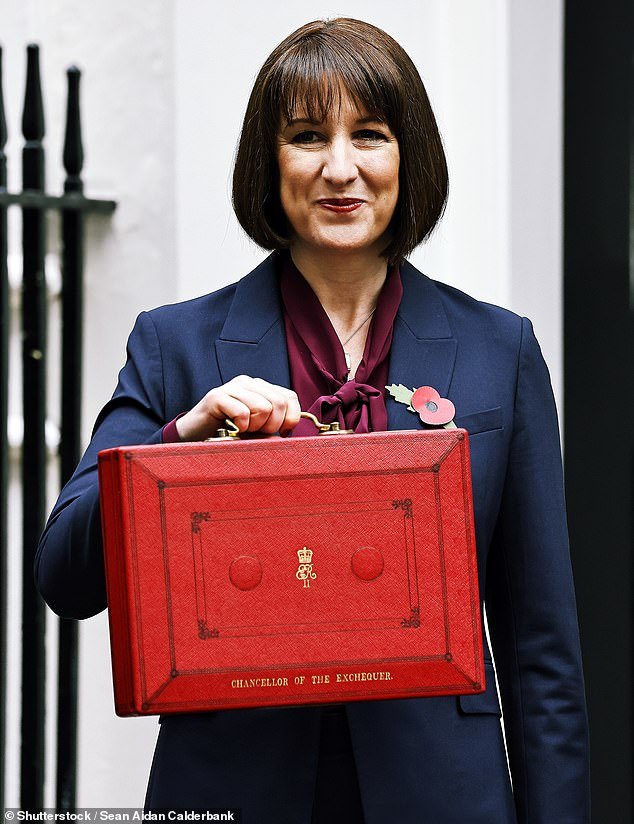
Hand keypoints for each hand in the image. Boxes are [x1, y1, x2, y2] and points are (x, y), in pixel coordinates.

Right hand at [174, 375, 301, 440]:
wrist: (195, 434)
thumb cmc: (229, 432)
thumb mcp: (258, 428)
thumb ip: (275, 424)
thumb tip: (289, 430)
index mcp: (261, 387)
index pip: (290, 397)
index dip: (291, 419)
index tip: (280, 433)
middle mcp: (248, 382)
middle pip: (279, 403)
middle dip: (272, 426)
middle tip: (256, 433)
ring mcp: (232, 387)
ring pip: (263, 408)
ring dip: (255, 427)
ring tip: (242, 430)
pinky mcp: (217, 396)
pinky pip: (243, 413)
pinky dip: (241, 427)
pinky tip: (233, 429)